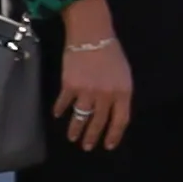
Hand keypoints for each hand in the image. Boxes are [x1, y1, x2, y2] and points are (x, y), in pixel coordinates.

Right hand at [59, 31, 134, 150]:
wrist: (91, 34)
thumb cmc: (111, 53)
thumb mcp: (124, 74)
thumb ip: (120, 94)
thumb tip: (113, 112)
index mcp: (123, 92)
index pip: (120, 120)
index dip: (114, 135)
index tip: (108, 145)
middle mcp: (105, 96)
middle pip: (99, 122)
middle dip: (92, 137)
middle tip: (87, 147)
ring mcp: (87, 92)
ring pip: (80, 117)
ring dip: (76, 130)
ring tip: (72, 138)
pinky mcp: (69, 86)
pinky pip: (64, 103)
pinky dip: (60, 110)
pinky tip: (58, 115)